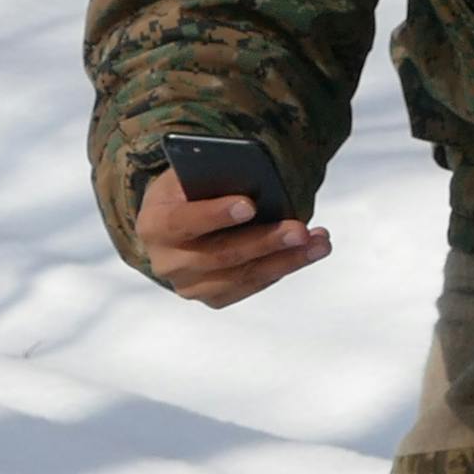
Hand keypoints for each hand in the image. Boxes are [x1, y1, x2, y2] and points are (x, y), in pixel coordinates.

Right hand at [133, 164, 331, 307]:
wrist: (174, 225)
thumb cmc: (188, 190)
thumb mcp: (191, 175)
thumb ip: (212, 177)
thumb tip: (255, 177)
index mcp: (154, 225)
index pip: (183, 221)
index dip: (215, 214)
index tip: (249, 205)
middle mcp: (167, 262)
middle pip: (221, 255)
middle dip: (265, 241)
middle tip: (300, 229)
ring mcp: (188, 285)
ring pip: (243, 276)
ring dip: (286, 260)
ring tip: (319, 242)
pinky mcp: (211, 298)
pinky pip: (251, 286)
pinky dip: (281, 269)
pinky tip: (307, 253)